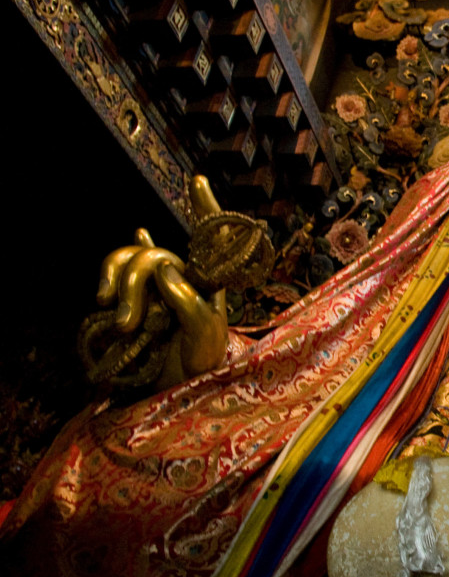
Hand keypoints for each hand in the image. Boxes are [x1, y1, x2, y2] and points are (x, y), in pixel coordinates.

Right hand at [94, 177, 228, 385]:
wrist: (173, 394)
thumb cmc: (199, 365)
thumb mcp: (205, 335)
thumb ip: (188, 302)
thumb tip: (163, 269)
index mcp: (208, 280)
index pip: (211, 237)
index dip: (205, 208)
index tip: (197, 181)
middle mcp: (182, 277)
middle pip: (154, 256)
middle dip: (134, 283)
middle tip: (131, 325)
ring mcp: (156, 288)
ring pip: (131, 262)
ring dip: (118, 286)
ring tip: (122, 324)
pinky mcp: (134, 301)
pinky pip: (116, 274)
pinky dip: (110, 273)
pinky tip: (108, 279)